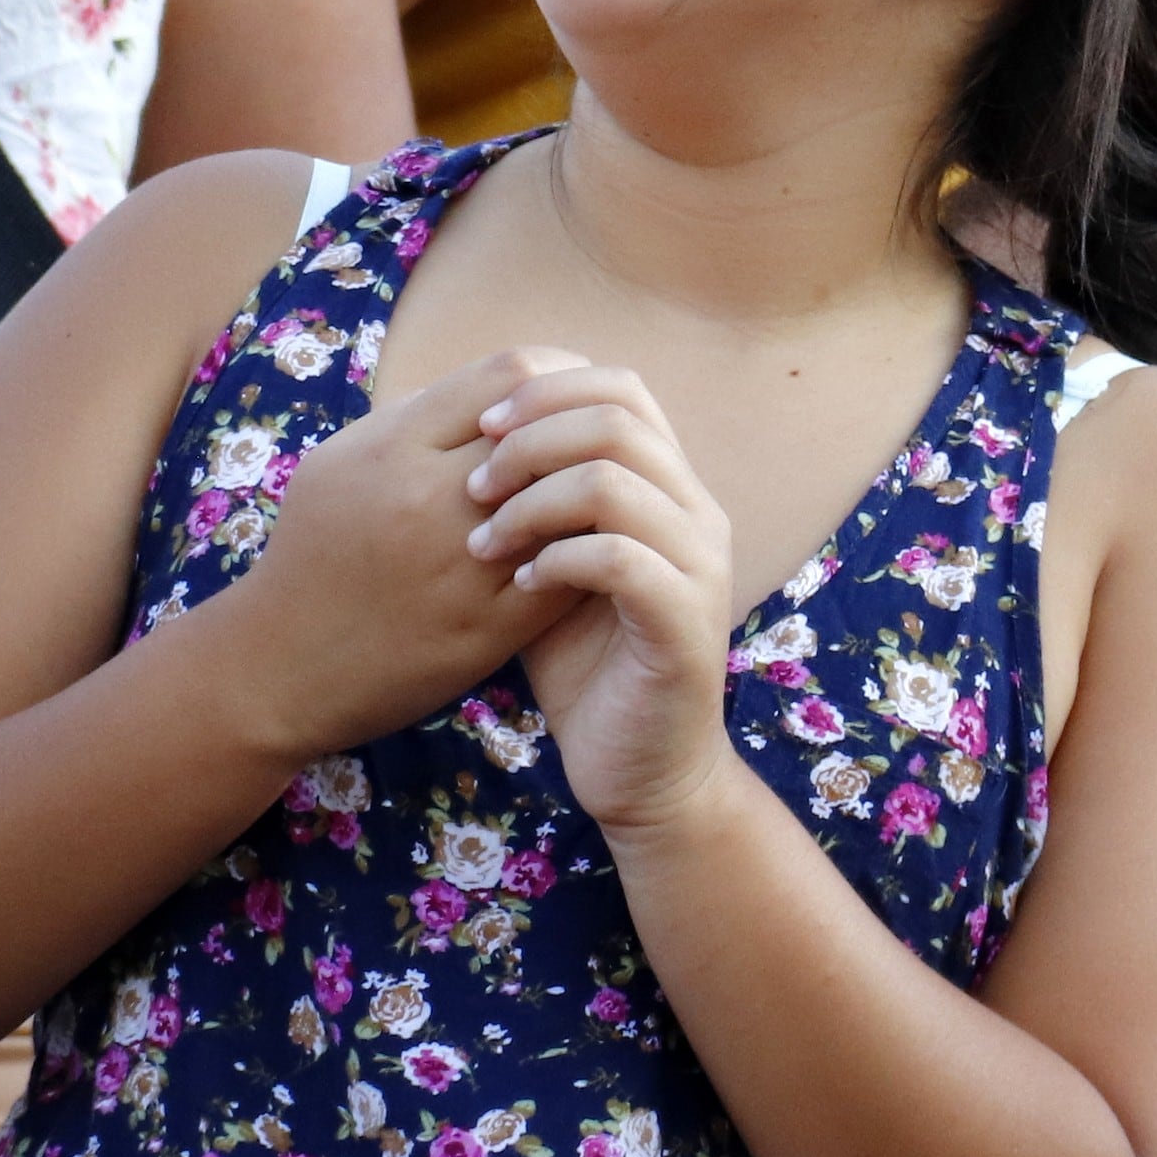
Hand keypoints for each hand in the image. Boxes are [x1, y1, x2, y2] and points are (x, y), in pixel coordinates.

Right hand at [219, 348, 587, 758]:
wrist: (279, 667)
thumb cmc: (313, 553)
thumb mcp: (340, 463)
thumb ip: (414, 418)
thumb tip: (496, 394)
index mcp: (393, 446)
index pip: (510, 375)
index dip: (555, 375)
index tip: (563, 396)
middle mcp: (428, 499)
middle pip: (550, 433)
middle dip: (582, 431)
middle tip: (597, 441)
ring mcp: (460, 567)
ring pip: (569, 504)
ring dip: (590, 496)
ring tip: (595, 495)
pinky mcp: (485, 631)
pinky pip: (567, 576)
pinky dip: (585, 556)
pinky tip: (584, 552)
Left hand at [465, 361, 746, 840]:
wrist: (641, 769)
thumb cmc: (583, 666)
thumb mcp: (545, 565)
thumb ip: (528, 502)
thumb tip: (457, 440)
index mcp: (668, 487)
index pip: (620, 386)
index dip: (544, 390)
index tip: (477, 428)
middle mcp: (696, 512)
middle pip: (618, 415)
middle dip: (528, 439)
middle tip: (472, 485)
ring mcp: (700, 566)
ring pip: (614, 479)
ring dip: (532, 501)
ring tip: (484, 540)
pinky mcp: (686, 624)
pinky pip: (621, 558)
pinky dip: (557, 559)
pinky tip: (518, 585)